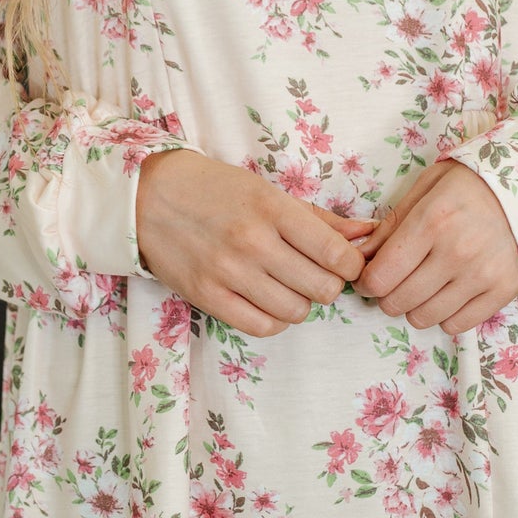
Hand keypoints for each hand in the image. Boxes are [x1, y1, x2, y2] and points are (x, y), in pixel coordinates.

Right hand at [135, 148, 377, 337]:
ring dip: (300, 303)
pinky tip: (267, 301)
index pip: (337, 254)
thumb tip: (368, 234)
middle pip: (322, 288)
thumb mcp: (268, 191)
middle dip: (327, 284)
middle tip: (313, 273)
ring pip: (295, 312)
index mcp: (273, 209)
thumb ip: (320, 218)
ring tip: (287, 285)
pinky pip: (261, 327)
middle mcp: (253, 242)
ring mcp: (228, 272)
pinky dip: (274, 319)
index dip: (351, 265)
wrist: (149, 196)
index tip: (344, 263)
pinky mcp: (207, 296)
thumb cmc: (215, 190)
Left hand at [352, 158, 517, 336]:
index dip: (366, 282)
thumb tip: (360, 255)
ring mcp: (483, 274)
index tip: (368, 278)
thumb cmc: (470, 185)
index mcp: (432, 220)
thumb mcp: (425, 189)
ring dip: (413, 308)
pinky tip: (447, 294)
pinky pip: (457, 325)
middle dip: (386, 296)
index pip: (381, 276)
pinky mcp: (504, 290)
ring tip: (420, 288)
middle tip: (394, 283)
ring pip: (424, 318)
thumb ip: (390, 225)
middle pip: (398, 301)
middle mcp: (457, 251)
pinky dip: (444, 316)